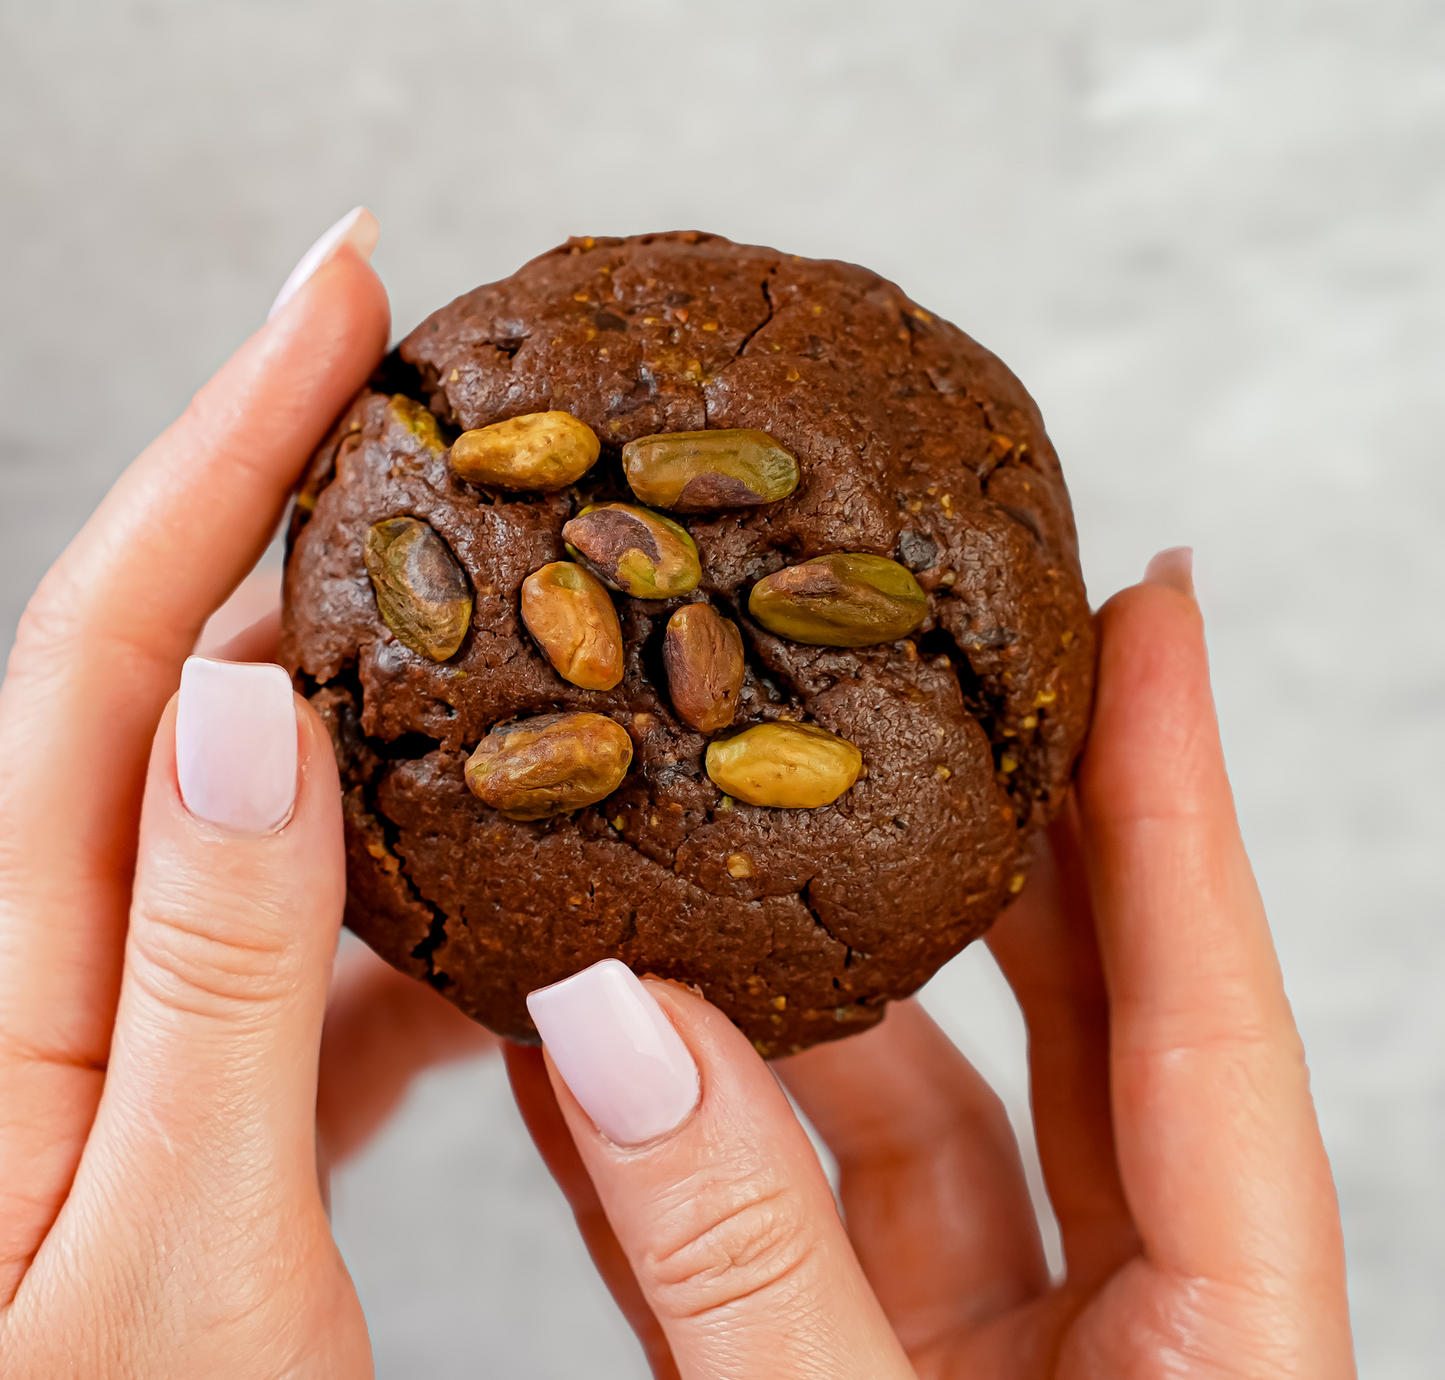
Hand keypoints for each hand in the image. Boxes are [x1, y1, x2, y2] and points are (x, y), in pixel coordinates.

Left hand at [0, 212, 490, 1377]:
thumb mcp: (180, 1274)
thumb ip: (211, 989)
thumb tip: (247, 712)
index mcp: (9, 1003)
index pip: (113, 646)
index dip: (229, 447)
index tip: (343, 286)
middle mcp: (59, 978)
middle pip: (177, 676)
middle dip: (299, 505)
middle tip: (440, 398)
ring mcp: (136, 1025)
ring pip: (267, 799)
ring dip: (383, 694)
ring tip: (505, 618)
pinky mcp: (203, 1085)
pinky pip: (312, 928)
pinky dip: (410, 879)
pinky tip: (499, 894)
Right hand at [511, 552, 1356, 1377]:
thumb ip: (746, 1260)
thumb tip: (620, 1024)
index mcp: (1227, 1346)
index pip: (1207, 1005)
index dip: (1174, 788)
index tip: (1152, 606)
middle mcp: (1123, 1331)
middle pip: (1073, 1021)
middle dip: (991, 845)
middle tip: (922, 680)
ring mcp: (987, 1366)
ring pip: (906, 1119)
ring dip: (790, 1006)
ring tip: (700, 863)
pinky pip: (779, 1227)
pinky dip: (682, 1150)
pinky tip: (588, 1063)